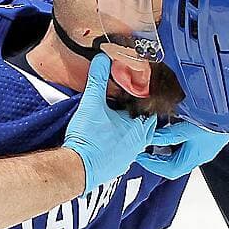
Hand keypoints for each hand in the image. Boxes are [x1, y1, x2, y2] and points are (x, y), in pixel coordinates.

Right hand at [61, 53, 157, 192]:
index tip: (138, 91)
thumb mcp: (92, 103)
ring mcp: (129, 157)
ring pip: (135, 139)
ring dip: (128, 129)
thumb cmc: (88, 140)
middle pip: (145, 124)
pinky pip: (123, 151)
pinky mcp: (117, 165)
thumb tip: (103, 60)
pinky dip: (118, 142)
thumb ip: (98, 80)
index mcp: (139, 128)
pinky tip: (107, 138)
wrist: (76, 169)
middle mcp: (138, 144)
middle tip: (128, 103)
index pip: (151, 110)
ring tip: (117, 119)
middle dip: (137, 113)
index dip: (145, 99)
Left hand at [136, 119, 228, 178]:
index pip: (168, 170)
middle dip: (157, 159)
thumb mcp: (186, 128)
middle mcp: (199, 157)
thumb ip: (167, 135)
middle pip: (173, 165)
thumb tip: (149, 137)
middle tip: (143, 149)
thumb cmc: (213, 121)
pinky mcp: (207, 140)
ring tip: (153, 139)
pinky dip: (175, 142)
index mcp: (193, 158)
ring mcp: (204, 149)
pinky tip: (170, 129)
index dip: (152, 165)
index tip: (139, 155)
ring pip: (180, 155)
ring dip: (166, 150)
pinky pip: (187, 146)